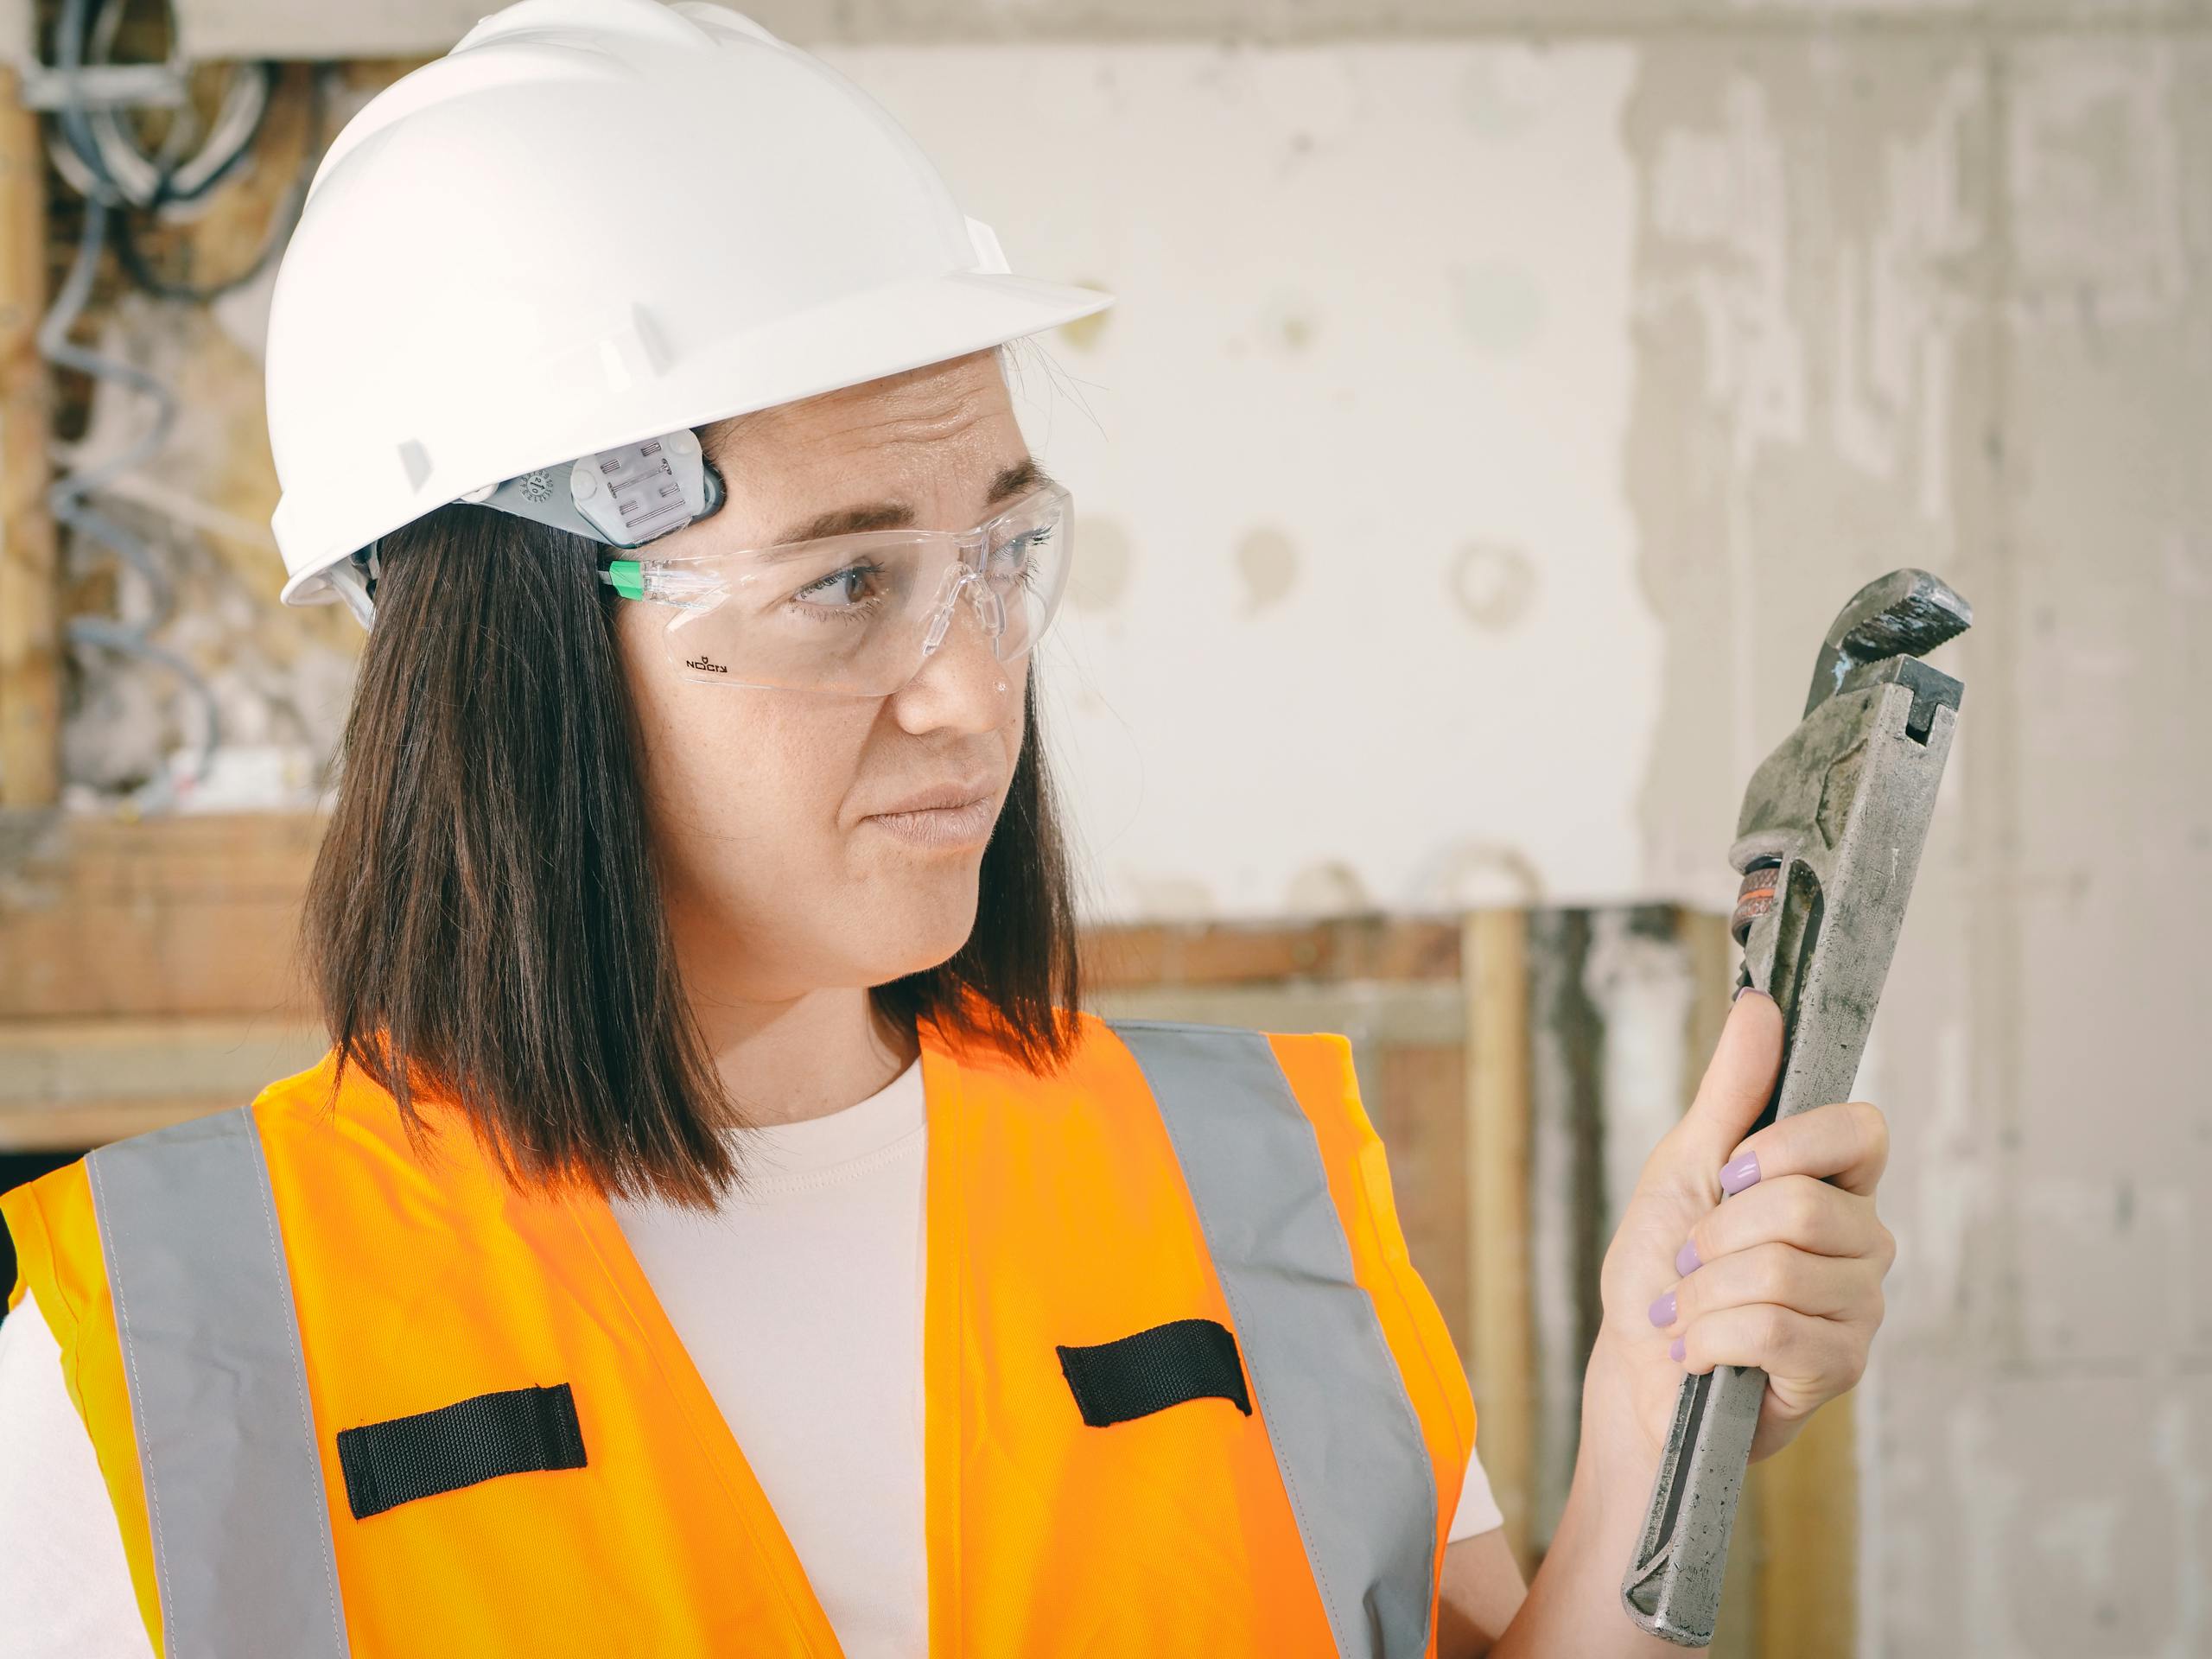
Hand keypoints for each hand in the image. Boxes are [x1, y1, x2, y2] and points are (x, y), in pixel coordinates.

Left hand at [1587, 987, 1894, 1469]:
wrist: (1635, 1371)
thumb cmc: (1660, 1267)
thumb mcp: (1682, 1164)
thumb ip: (1730, 1091)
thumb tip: (1761, 1005)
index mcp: (1831, 1181)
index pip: (1862, 1130)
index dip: (1788, 1146)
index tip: (1729, 1170)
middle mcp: (1862, 1240)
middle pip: (1805, 1206)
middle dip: (1717, 1234)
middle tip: (1689, 1258)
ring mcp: (1859, 1306)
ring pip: (1783, 1270)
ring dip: (1703, 1292)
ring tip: (1687, 1310)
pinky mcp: (1841, 1366)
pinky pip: (1775, 1330)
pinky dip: (1710, 1337)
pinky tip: (1699, 1352)